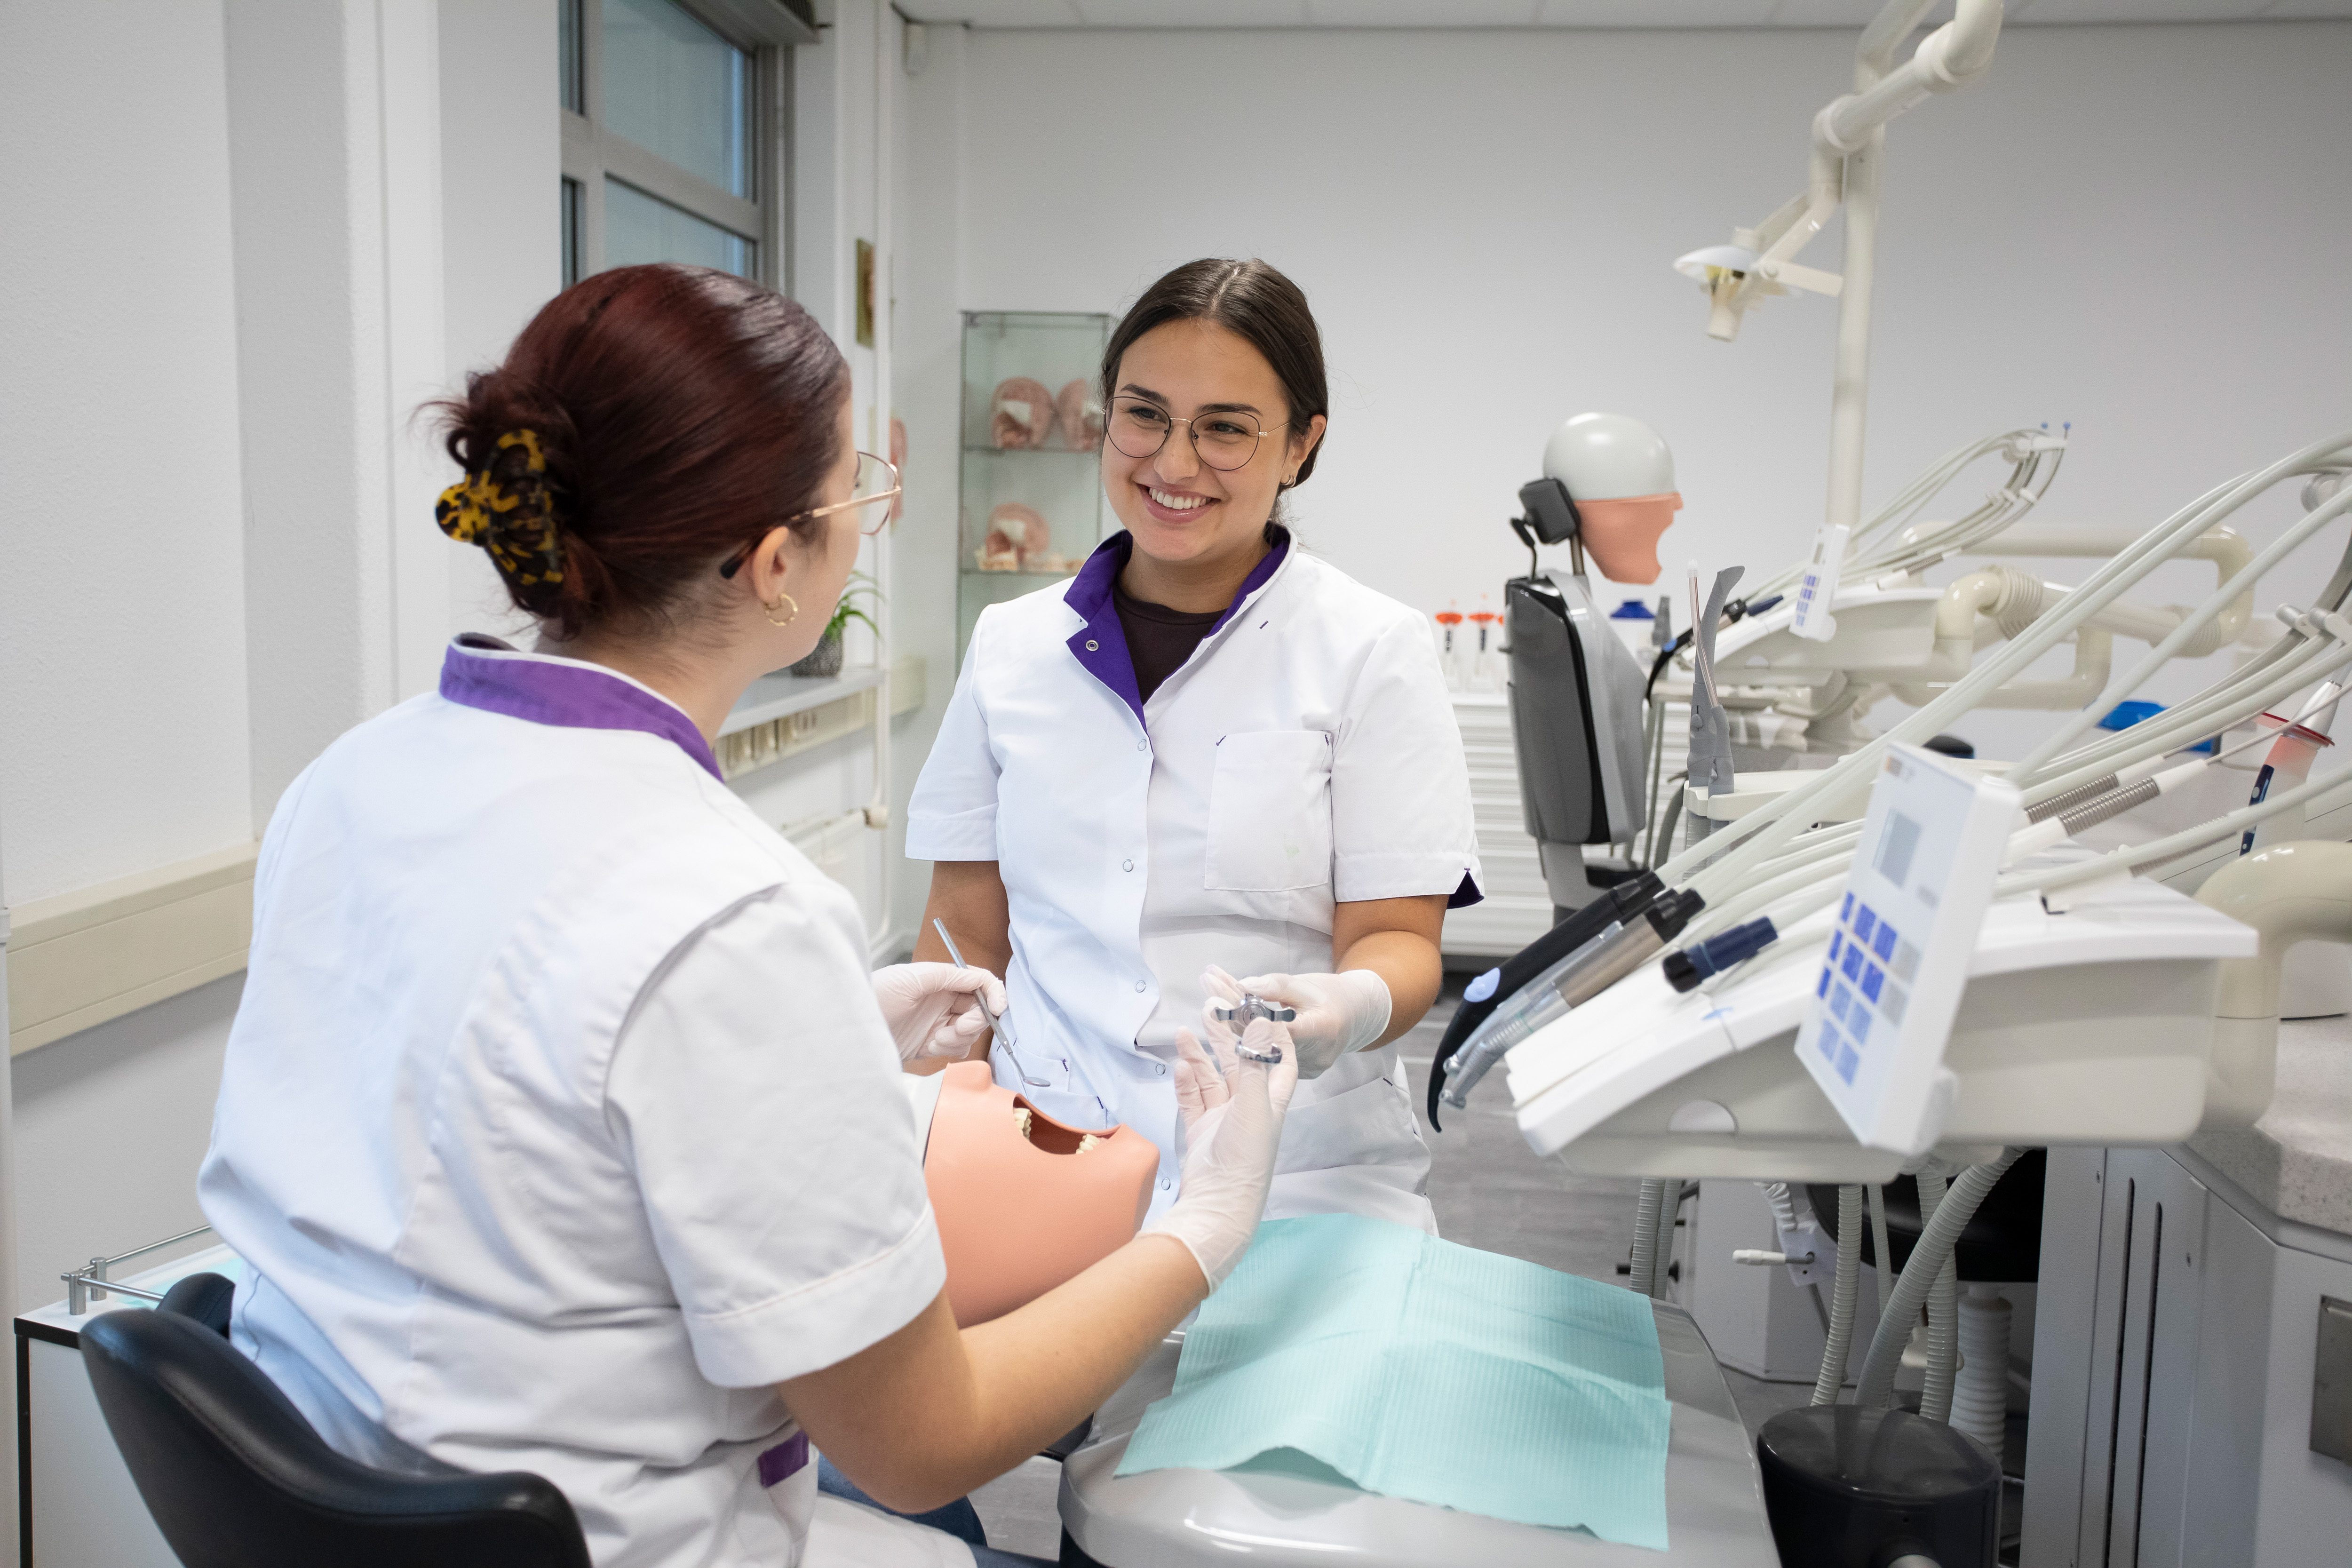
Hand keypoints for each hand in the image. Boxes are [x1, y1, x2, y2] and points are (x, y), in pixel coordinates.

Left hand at [871, 963, 1005, 1064]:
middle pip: (980, 1009)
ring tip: (935, 1039)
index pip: (979, 982)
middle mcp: (943, 1001)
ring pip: (970, 1032)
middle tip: (958, 1027)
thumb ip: (947, 976)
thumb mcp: (910, 978)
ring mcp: (938, 1023)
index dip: (994, 993)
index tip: (997, 1008)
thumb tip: (978, 978)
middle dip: (974, 1021)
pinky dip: (949, 1050)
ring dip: (959, 1038)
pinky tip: (929, 1047)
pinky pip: (956, 1048)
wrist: (851, 1029)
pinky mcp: (931, 1044)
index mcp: (941, 980)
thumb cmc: (874, 995)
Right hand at [1144, 1018, 1299, 1289]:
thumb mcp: (1254, 1105)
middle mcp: (1249, 1107)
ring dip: (1199, 1054)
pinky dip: (1186, 1081)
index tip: (1262, 1007)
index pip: (1278, 1060)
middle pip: (1238, 1063)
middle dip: (1226, 1035)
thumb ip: (1254, 1062)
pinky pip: (1193, 1099)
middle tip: (1211, 1006)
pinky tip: (1180, 1064)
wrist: (1218, 1203)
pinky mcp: (1201, 1130)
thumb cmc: (1246, 1157)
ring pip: (1211, 1078)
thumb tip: (1262, 1021)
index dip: (1272, 1034)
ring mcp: (1223, 1118)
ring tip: (1185, 1029)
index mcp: (1272, 1101)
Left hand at [1207, 965, 1390, 1080]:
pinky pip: (1266, 1057)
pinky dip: (1246, 1039)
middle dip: (1230, 1017)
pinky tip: (1226, 1023)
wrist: (1356, 1016)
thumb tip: (1242, 985)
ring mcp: (1304, 1071)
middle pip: (1261, 1040)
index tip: (1215, 1000)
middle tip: (1207, 998)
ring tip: (1210, 1005)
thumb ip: (1274, 986)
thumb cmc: (1332, 995)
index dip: (1242, 1016)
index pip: (1272, 1026)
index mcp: (1319, 1030)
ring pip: (1259, 1050)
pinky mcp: (1296, 1077)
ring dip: (1232, 1028)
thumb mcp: (1305, 985)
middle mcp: (1311, 1057)